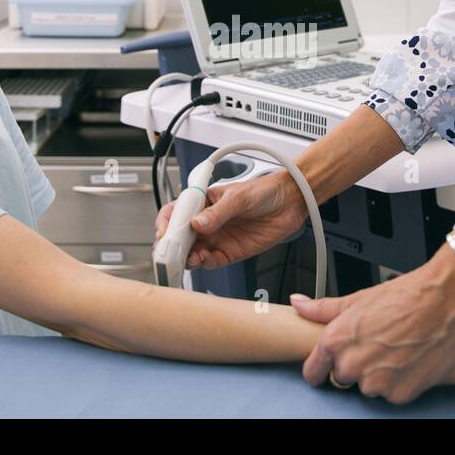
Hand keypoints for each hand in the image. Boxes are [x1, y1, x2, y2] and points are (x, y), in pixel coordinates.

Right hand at [154, 171, 308, 268]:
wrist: (291, 202)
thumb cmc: (264, 191)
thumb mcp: (239, 197)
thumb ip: (218, 212)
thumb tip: (197, 224)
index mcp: (202, 202)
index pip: (175, 213)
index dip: (165, 223)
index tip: (164, 233)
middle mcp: (206, 222)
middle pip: (179, 237)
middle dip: (171, 246)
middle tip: (170, 253)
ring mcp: (216, 238)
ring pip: (192, 252)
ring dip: (186, 258)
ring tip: (188, 259)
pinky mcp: (229, 252)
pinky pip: (210, 261)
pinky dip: (203, 263)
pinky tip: (203, 260)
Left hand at [294, 247, 454, 402]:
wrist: (446, 301)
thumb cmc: (406, 297)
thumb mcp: (358, 300)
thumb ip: (323, 309)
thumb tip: (299, 304)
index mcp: (335, 342)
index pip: (313, 372)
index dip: (320, 368)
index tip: (325, 368)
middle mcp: (352, 365)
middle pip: (344, 378)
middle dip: (356, 365)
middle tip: (377, 345)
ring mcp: (376, 383)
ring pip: (369, 387)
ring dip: (379, 375)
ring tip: (397, 349)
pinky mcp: (400, 394)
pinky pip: (392, 394)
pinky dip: (400, 382)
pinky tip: (409, 360)